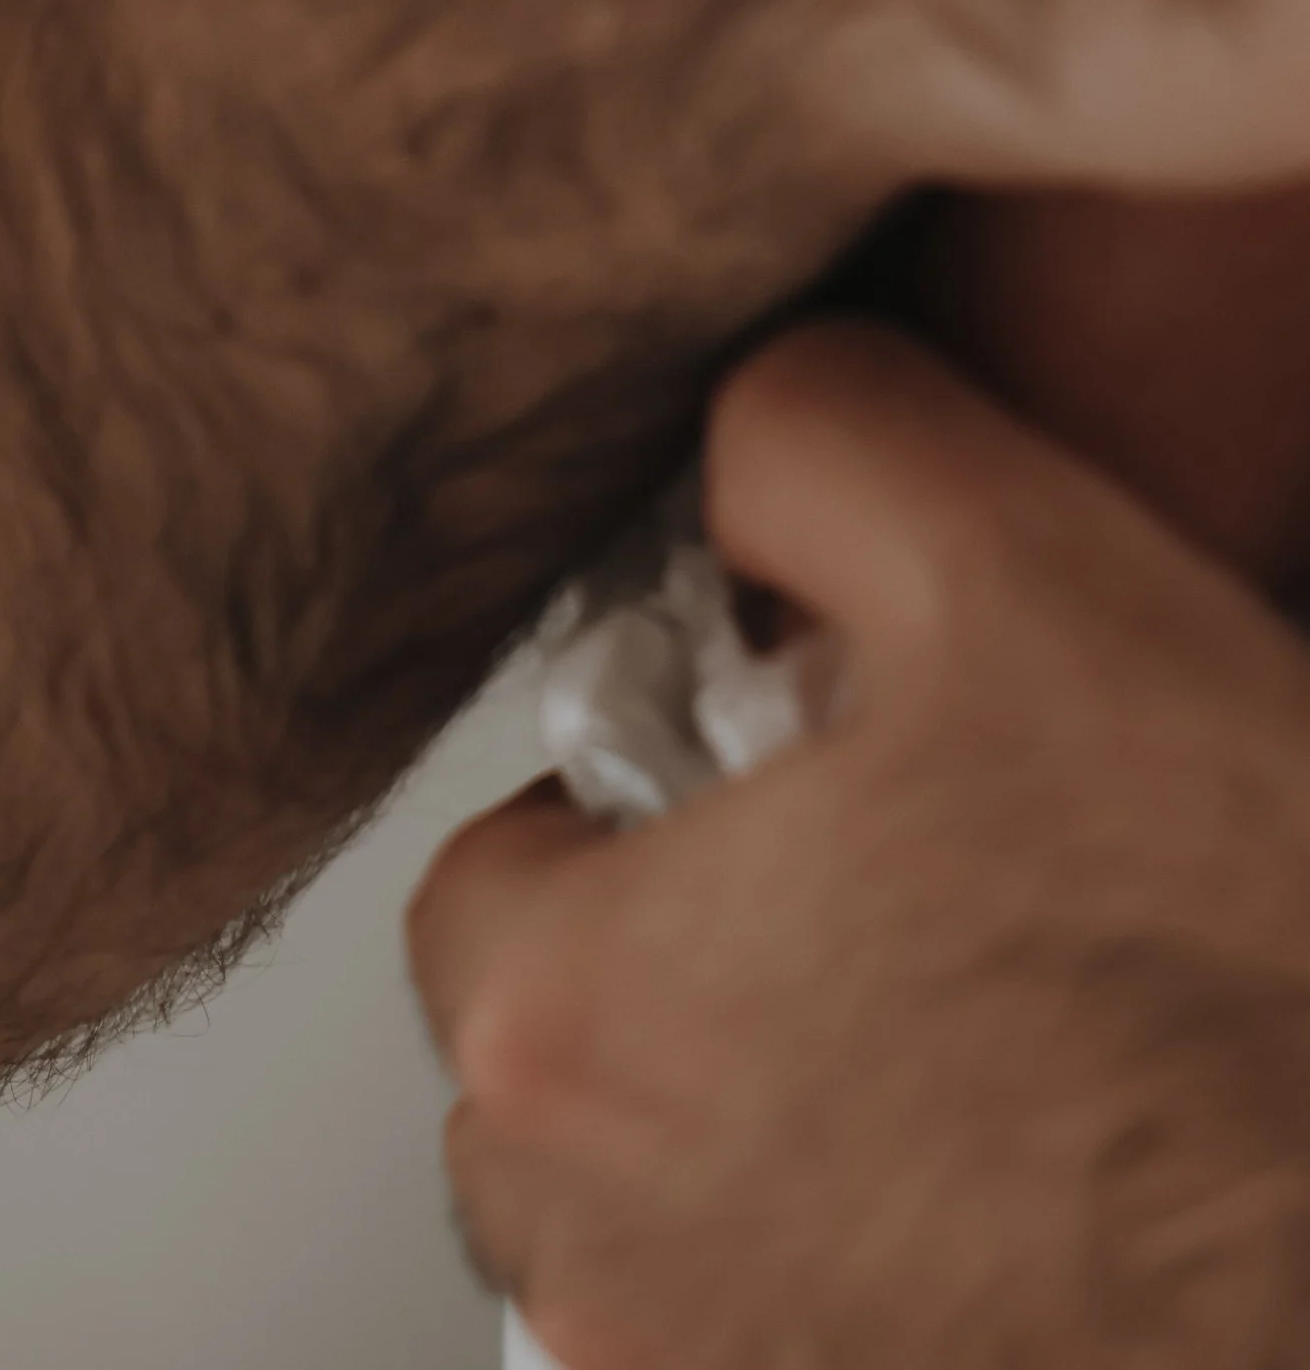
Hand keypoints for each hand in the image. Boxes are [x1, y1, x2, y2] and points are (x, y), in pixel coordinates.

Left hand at [411, 324, 1309, 1369]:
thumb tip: (742, 456)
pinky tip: (1030, 1196)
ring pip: (671, 1240)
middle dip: (690, 987)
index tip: (772, 802)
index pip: (487, 882)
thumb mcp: (1025, 558)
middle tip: (883, 921)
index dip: (639, 812)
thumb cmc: (1253, 965)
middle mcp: (606, 1264)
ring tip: (971, 1058)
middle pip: (560, 1082)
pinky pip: (799, 1350)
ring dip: (776, 1150)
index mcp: (572, 1025)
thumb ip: (812, 441)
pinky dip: (880, 1283)